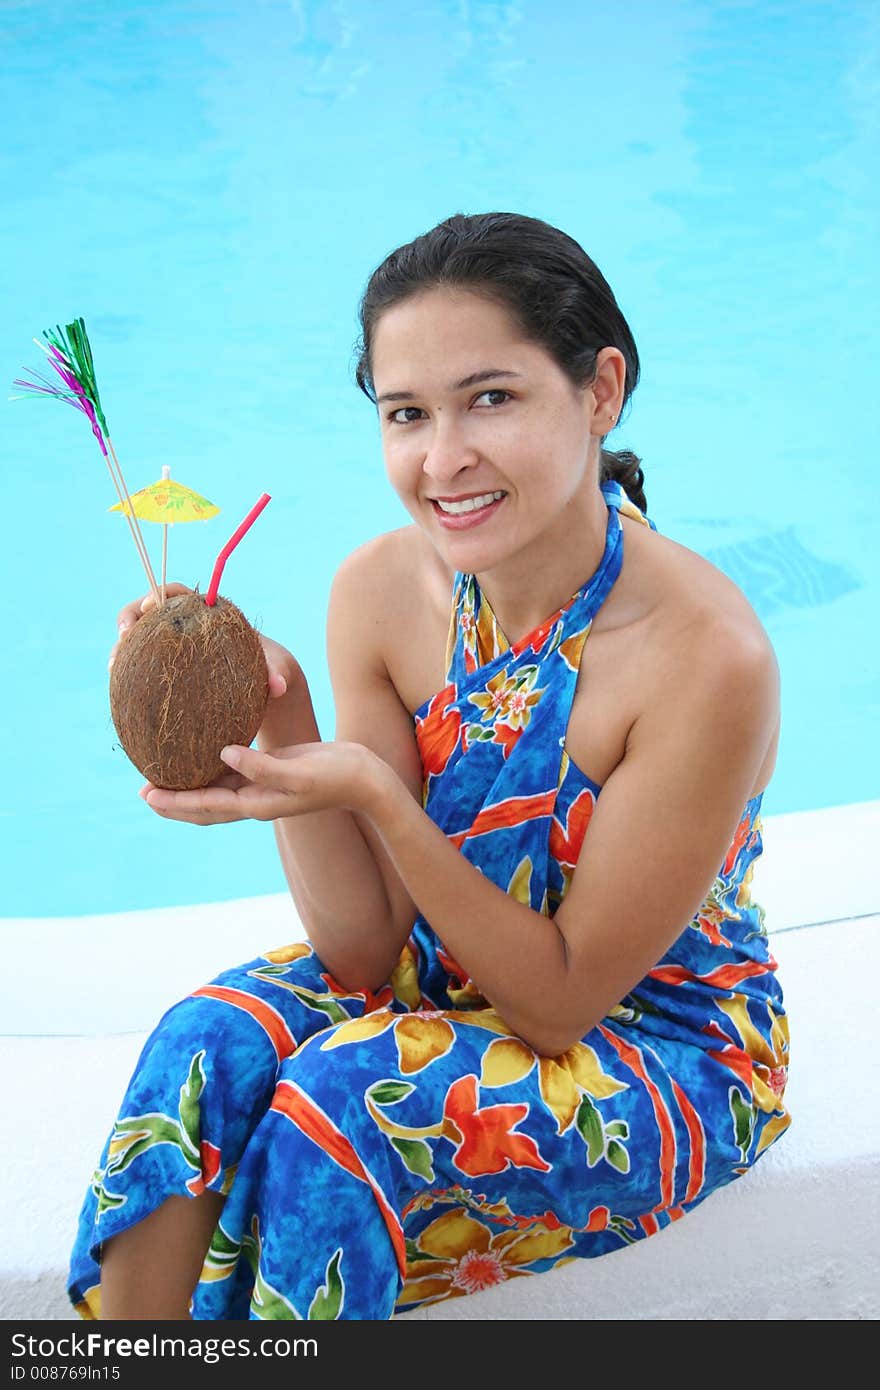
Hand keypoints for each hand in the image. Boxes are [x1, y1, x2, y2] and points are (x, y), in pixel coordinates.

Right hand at [108, 582, 294, 703]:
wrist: (260, 686)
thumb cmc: (267, 668)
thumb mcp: (275, 668)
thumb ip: (276, 672)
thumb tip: (278, 685)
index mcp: (205, 611)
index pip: (174, 591)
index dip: (156, 593)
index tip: (149, 606)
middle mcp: (183, 625)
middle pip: (146, 612)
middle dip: (128, 620)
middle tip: (122, 639)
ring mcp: (171, 647)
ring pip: (138, 641)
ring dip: (121, 651)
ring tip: (112, 670)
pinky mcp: (164, 668)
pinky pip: (141, 666)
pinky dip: (129, 674)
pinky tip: (122, 692)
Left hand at [139, 739, 390, 825]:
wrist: (365, 779)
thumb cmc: (336, 774)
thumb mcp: (298, 770)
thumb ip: (261, 765)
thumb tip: (222, 753)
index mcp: (258, 804)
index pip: (207, 806)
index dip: (175, 802)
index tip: (147, 795)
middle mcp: (255, 800)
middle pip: (204, 806)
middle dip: (173, 801)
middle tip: (142, 790)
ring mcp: (263, 788)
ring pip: (215, 791)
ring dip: (188, 787)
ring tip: (162, 777)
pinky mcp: (271, 772)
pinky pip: (232, 775)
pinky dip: (210, 770)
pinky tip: (200, 756)